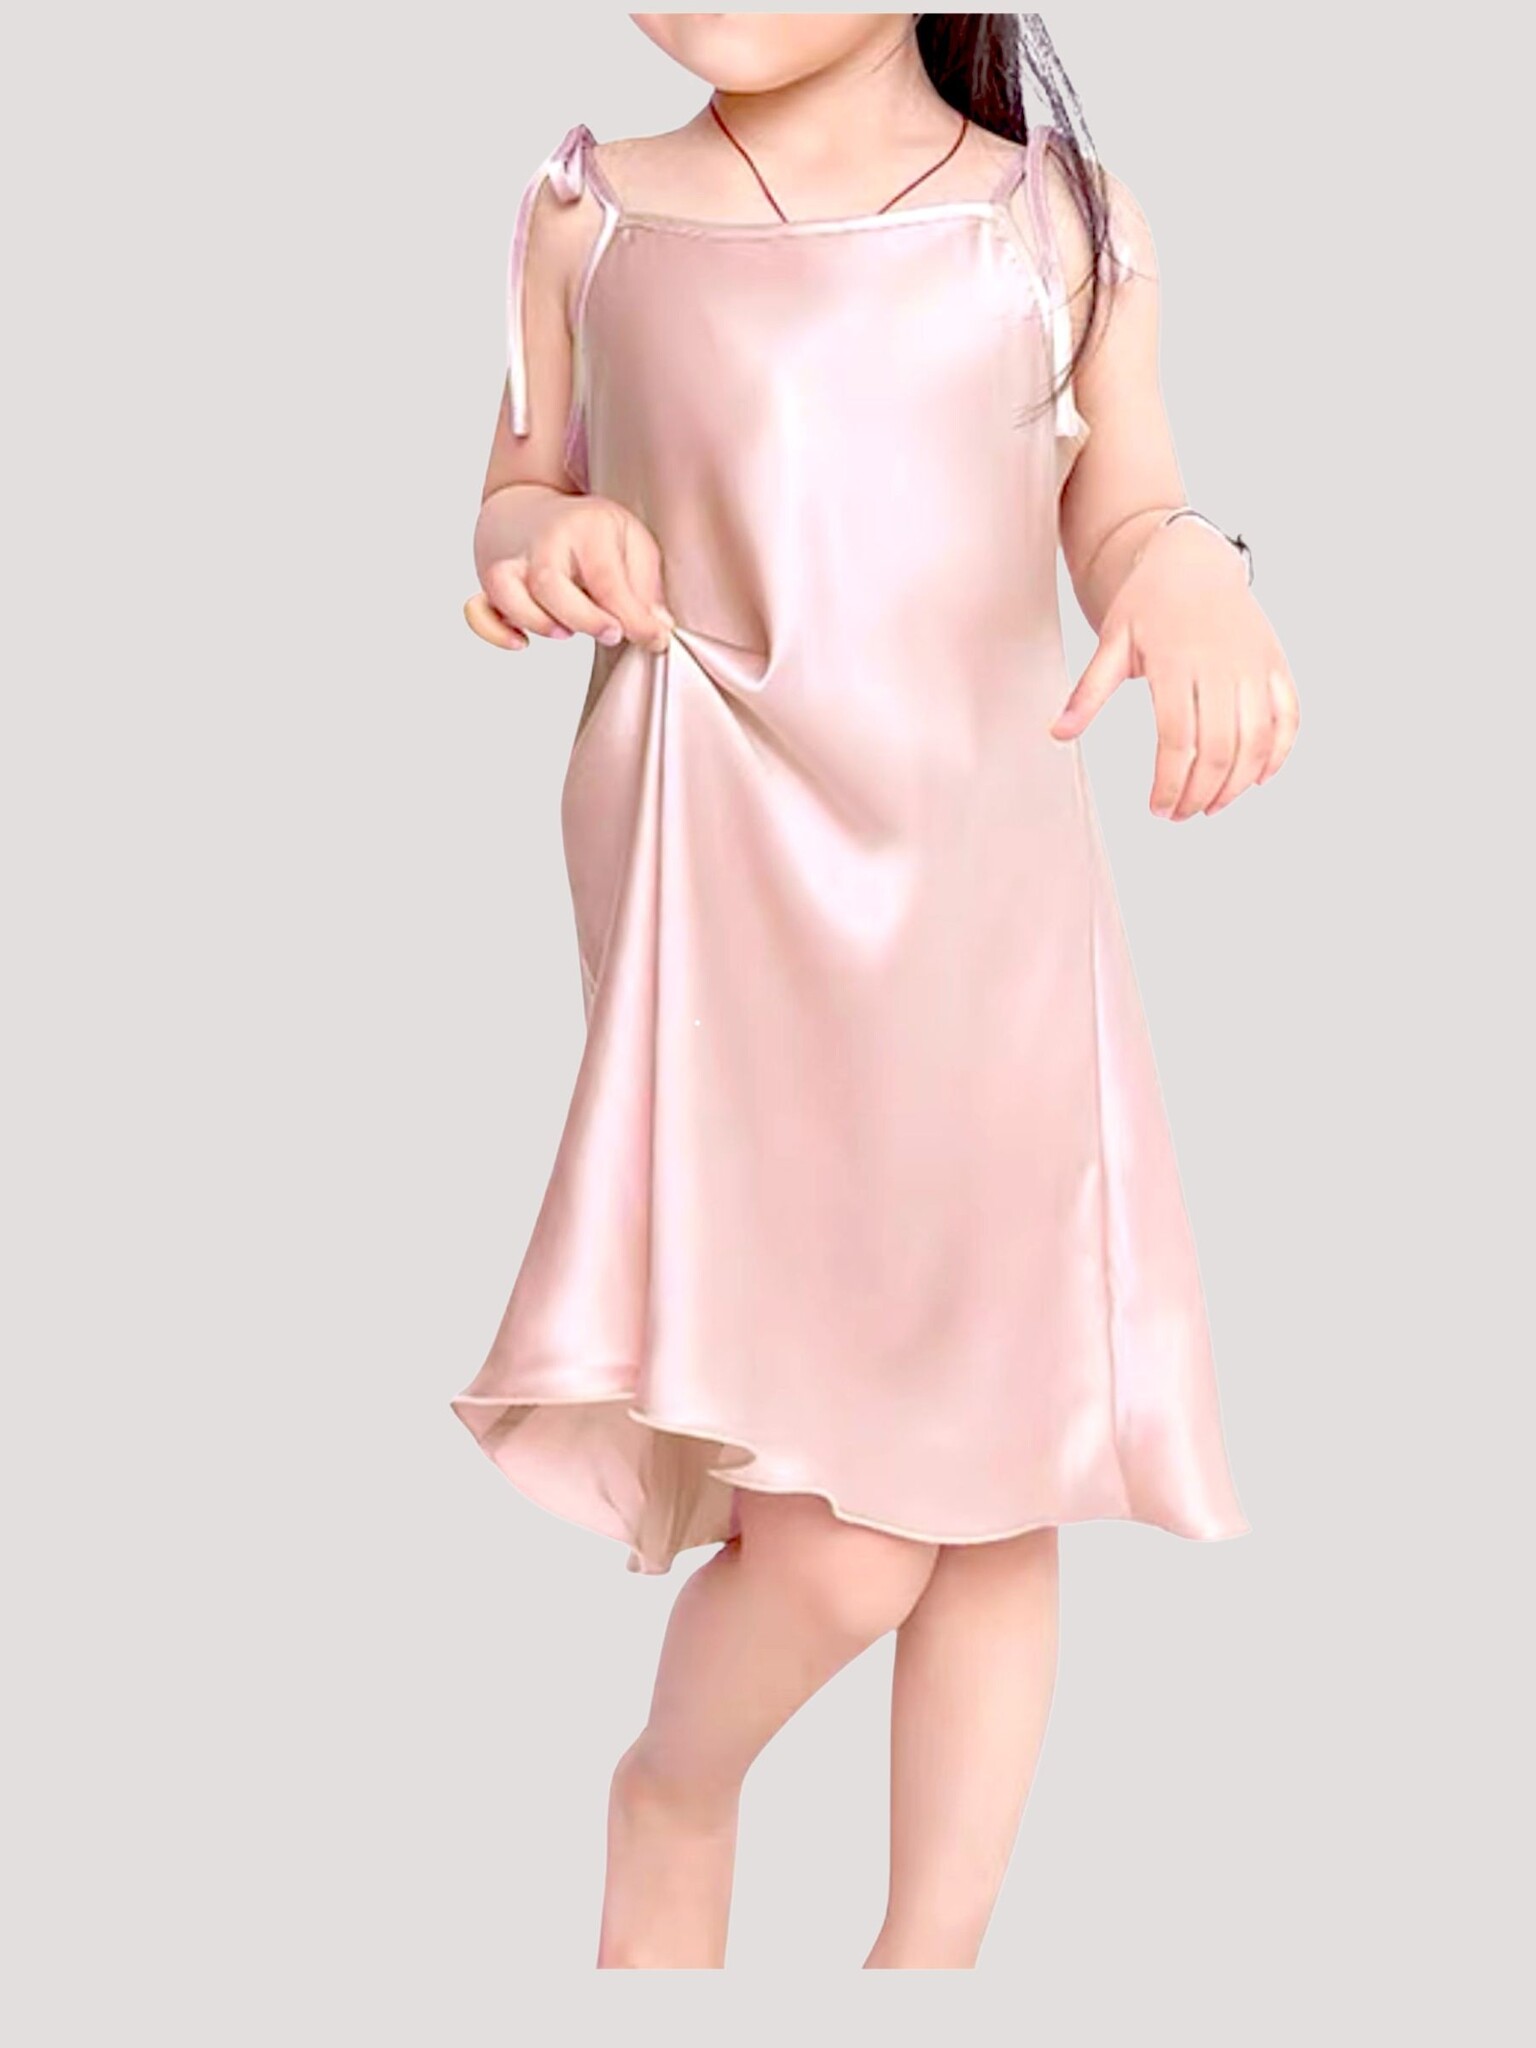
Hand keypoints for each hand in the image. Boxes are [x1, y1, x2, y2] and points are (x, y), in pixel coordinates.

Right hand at [465, 495, 673, 655]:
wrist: (531, 505)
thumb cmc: (588, 531)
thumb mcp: (631, 541)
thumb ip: (646, 586)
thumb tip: (657, 628)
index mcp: (586, 527)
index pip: (607, 579)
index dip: (632, 617)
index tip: (653, 640)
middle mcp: (543, 541)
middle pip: (549, 583)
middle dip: (583, 618)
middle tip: (610, 634)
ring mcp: (512, 560)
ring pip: (509, 593)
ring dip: (539, 622)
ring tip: (566, 631)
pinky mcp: (491, 582)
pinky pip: (480, 609)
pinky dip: (495, 630)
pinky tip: (521, 642)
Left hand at [1050, 520, 1299, 818]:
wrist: (1193, 560)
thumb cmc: (1147, 604)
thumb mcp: (1112, 642)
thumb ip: (1087, 692)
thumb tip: (1058, 734)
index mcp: (1176, 662)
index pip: (1176, 739)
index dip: (1169, 782)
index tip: (1157, 809)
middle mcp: (1220, 665)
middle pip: (1219, 748)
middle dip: (1200, 793)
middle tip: (1180, 815)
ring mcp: (1254, 665)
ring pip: (1256, 739)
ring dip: (1237, 783)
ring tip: (1211, 805)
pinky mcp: (1275, 664)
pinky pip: (1289, 716)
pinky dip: (1278, 752)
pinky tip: (1256, 780)